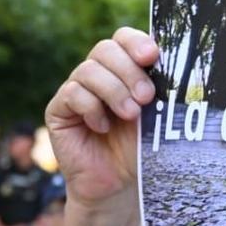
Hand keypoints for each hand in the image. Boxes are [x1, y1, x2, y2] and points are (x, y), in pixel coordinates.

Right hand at [45, 29, 159, 206]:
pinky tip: (103, 127)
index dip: (135, 42)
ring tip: (130, 115)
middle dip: (129, 71)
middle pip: (105, 49)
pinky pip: (72, 93)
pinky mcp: (58, 110)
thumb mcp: (154, 115)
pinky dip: (91, 108)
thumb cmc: (139, 149)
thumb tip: (166, 63)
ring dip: (113, 91)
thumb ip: (157, 87)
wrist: (118, 186)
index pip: (122, 39)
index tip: (152, 57)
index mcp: (122, 69)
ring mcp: (75, 90)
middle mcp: (97, 75)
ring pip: (89, 70)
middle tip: (146, 97)